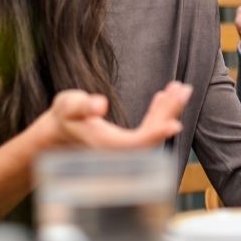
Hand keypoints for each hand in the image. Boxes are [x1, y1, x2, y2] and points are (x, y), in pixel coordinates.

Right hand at [40, 81, 190, 149]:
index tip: (175, 123)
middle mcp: (121, 152)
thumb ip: (80, 105)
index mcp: (107, 147)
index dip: (156, 134)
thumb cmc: (62, 119)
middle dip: (169, 112)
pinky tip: (164, 96)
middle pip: (152, 135)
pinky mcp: (128, 142)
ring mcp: (126, 149)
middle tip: (183, 89)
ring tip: (179, 88)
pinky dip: (158, 113)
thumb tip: (99, 104)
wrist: (56, 135)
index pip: (137, 143)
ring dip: (168, 110)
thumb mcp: (67, 107)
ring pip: (153, 131)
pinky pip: (148, 129)